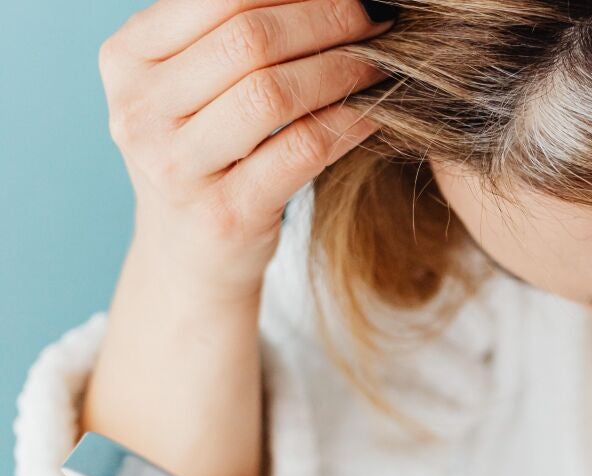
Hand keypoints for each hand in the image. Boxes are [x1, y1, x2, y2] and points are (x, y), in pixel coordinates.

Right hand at [98, 0, 394, 300]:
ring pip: (274, 93)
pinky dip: (350, 122)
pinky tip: (378, 111)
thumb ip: (232, 33)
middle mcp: (139, 111)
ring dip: (344, 70)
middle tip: (377, 19)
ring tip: (382, 63)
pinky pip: (303, 150)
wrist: (188, 254)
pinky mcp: (225, 214)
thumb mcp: (191, 85)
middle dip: (328, 20)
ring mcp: (176, 168)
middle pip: (250, 40)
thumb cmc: (204, 152)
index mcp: (127, 59)